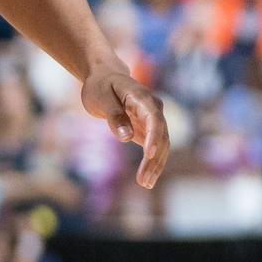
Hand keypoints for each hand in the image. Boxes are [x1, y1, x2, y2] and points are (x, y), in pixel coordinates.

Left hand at [81, 63, 169, 188]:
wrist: (104, 77)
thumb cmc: (100, 85)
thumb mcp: (101, 97)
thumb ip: (114, 116)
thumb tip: (126, 137)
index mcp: (142, 98)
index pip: (154, 118)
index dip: (154, 136)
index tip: (149, 154)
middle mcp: (153, 109)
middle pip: (161, 136)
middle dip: (154, 159)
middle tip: (143, 181)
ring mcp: (152, 119)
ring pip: (161, 145)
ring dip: (155, 165)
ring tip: (145, 184)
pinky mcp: (147, 129)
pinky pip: (155, 148)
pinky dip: (152, 163)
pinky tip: (146, 179)